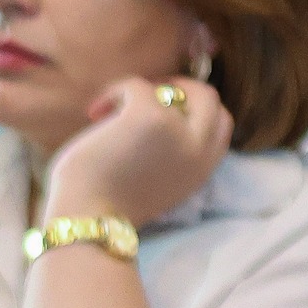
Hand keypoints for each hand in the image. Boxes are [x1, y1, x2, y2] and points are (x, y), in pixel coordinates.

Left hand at [46, 76, 232, 226]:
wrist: (87, 221)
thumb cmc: (104, 206)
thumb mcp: (155, 184)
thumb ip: (169, 156)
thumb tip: (157, 114)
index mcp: (201, 169)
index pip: (220, 124)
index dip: (195, 109)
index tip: (167, 108)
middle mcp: (197, 149)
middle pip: (208, 97)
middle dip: (180, 87)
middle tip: (147, 93)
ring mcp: (175, 130)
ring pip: (169, 88)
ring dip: (138, 92)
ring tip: (109, 111)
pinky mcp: (147, 116)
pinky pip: (135, 86)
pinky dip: (113, 92)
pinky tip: (94, 112)